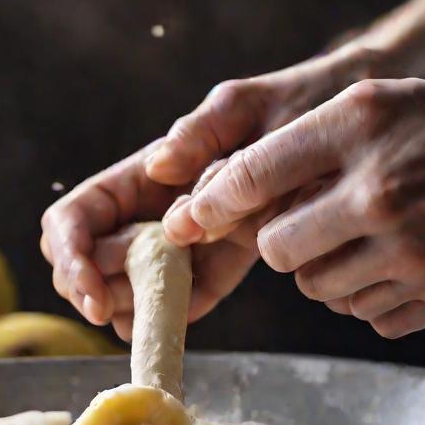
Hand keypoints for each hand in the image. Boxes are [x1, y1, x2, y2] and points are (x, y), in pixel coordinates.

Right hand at [41, 45, 391, 332]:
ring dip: (132, 309)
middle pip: (89, 263)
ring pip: (127, 289)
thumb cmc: (296, 104)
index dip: (72, 260)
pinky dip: (174, 316)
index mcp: (140, 176)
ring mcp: (181, 242)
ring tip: (161, 313)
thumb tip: (157, 168)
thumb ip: (201, 135)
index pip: (73, 220)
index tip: (94, 296)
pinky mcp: (217, 265)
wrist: (352, 131)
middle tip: (134, 307)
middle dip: (98, 291)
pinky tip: (182, 321)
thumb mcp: (245, 107)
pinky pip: (183, 298)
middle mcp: (150, 211)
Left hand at [167, 78, 424, 337]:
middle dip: (279, 240)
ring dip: (321, 268)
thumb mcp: (388, 103)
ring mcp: (407, 254)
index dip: (210, 202)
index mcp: (364, 129)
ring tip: (362, 237)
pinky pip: (356, 312)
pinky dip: (364, 293)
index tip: (187, 217)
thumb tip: (228, 191)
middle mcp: (380, 193)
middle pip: (275, 247)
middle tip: (307, 223)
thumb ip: (308, 139)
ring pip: (312, 286)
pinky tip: (397, 263)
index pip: (256, 173)